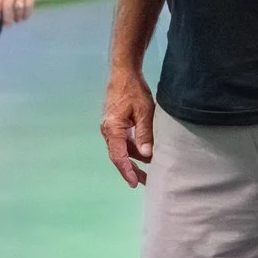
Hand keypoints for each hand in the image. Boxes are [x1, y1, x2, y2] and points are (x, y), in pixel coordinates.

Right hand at [100, 65, 155, 187]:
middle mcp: (108, 131)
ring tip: (148, 171)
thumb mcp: (144, 111)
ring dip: (133, 160)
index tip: (134, 183)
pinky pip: (124, 142)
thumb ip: (144, 133)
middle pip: (118, 156)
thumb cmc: (133, 90)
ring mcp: (111, 128)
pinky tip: (145, 154)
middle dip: (131, 170)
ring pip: (122, 150)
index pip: (118, 156)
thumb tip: (146, 155)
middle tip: (144, 183)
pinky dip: (133, 150)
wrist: (124, 73)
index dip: (127, 171)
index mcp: (112, 129)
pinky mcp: (116, 124)